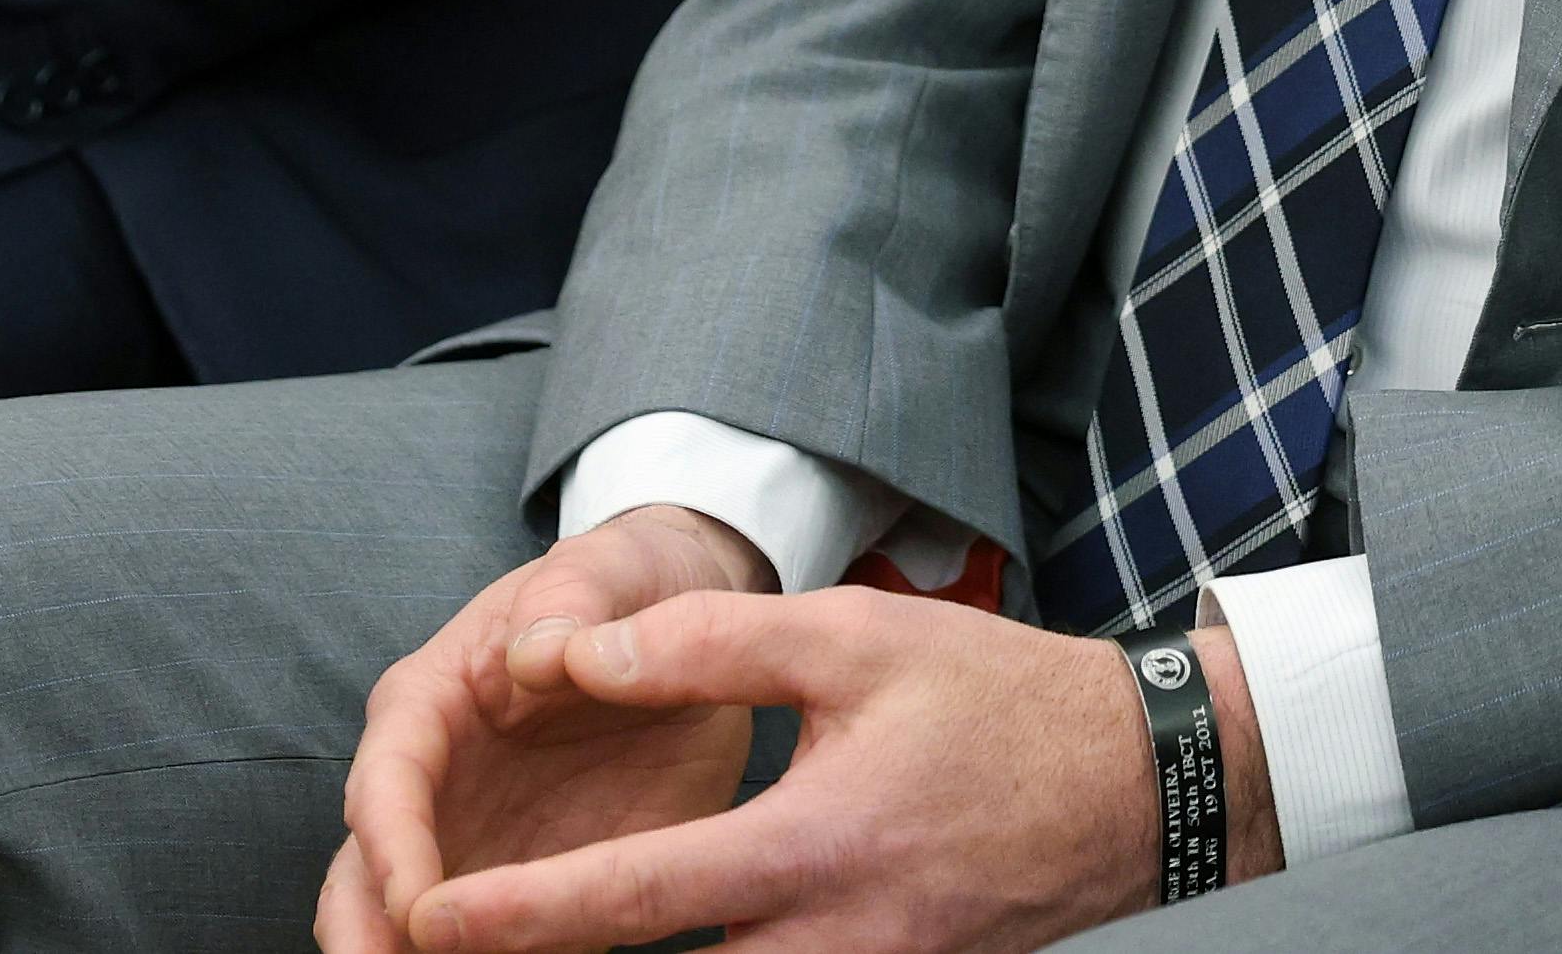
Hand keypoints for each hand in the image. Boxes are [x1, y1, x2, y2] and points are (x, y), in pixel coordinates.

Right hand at [325, 505, 776, 953]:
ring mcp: (478, 851)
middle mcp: (436, 790)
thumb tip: (537, 650)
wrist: (683, 625)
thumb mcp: (606, 568)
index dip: (391, 849)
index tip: (416, 909)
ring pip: (420, 936)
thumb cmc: (625, 586)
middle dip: (366, 941)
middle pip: (366, 881)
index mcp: (430, 704)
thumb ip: (573, 594)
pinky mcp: (540, 894)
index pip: (385, 783)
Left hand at [343, 532, 1244, 953]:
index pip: (634, 898)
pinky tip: (648, 953)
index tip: (427, 918)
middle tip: (438, 953)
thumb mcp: (847, 638)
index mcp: (813, 848)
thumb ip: (700, 643)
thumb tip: (568, 658)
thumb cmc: (989, 698)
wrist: (1134, 786)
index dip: (520, 914)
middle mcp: (833, 946)